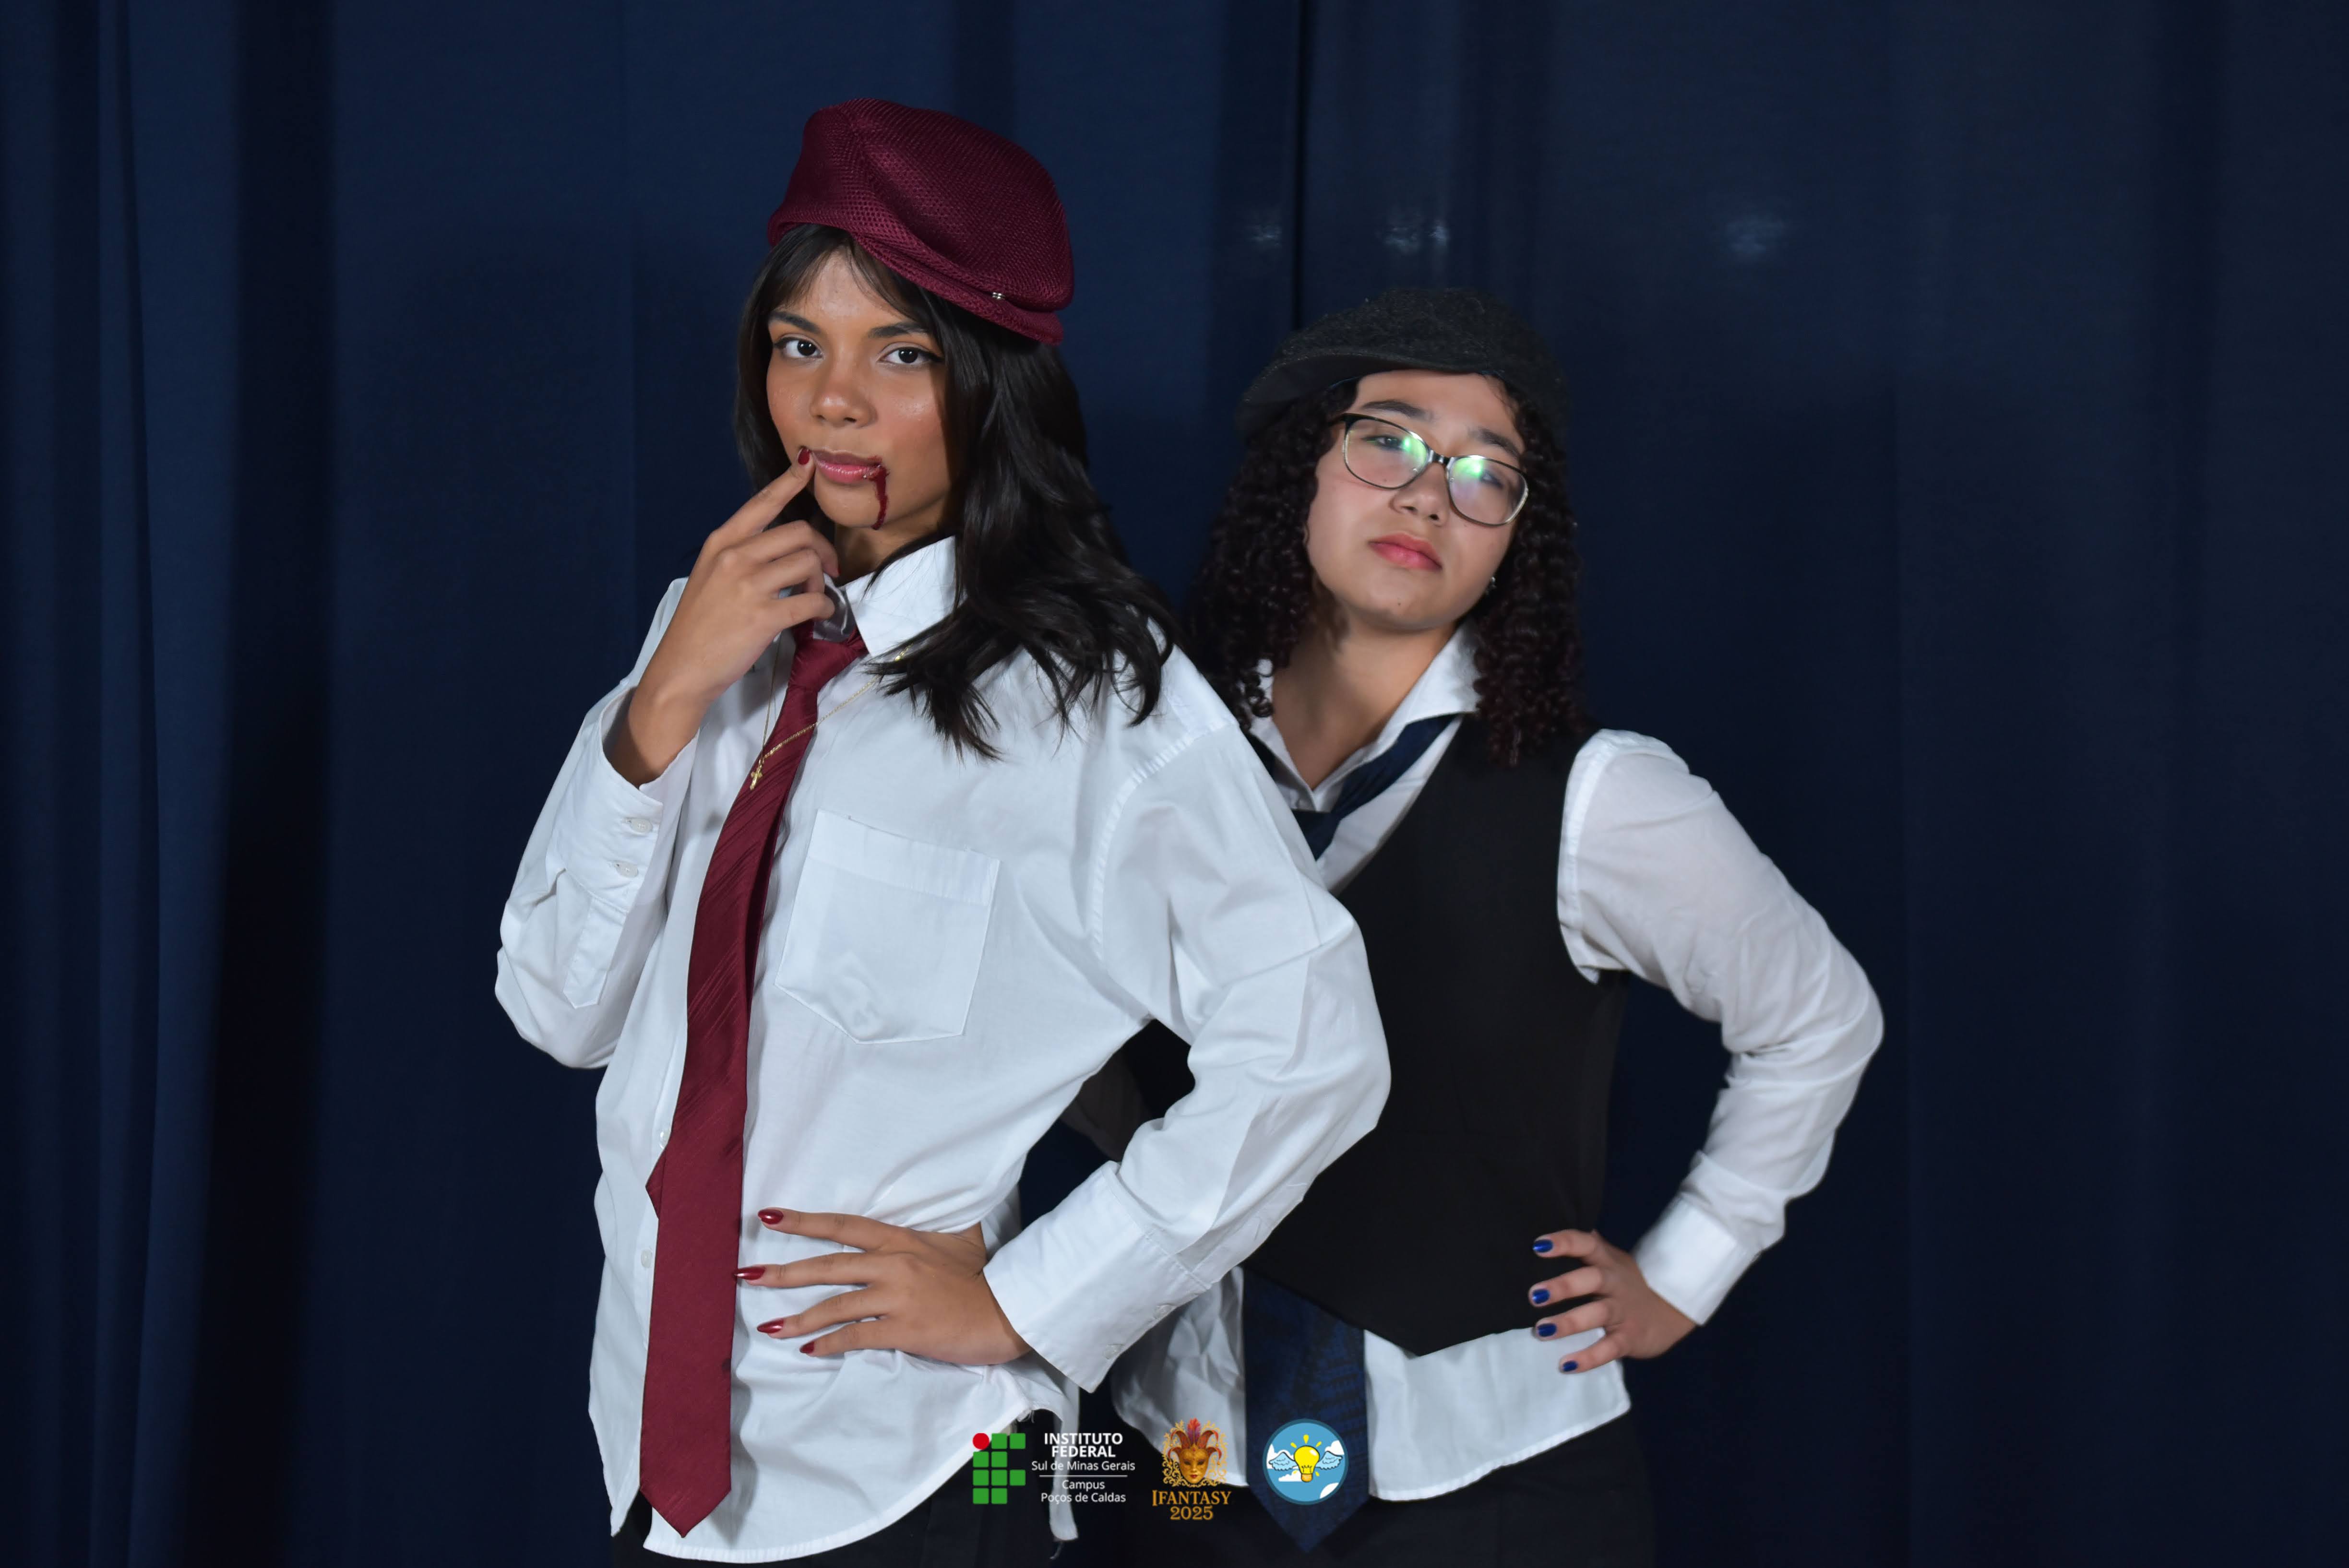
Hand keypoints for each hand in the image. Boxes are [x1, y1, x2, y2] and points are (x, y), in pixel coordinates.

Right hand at [607, 457, 841, 783]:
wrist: (681, 670)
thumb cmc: (699, 627)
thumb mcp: (710, 577)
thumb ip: (740, 557)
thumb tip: (783, 549)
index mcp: (721, 543)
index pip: (761, 504)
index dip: (788, 483)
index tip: (808, 466)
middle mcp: (734, 557)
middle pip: (798, 533)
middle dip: (822, 550)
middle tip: (827, 571)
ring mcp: (747, 586)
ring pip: (808, 563)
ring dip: (822, 582)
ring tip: (813, 598)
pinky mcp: (762, 617)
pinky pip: (811, 602)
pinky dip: (824, 608)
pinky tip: (818, 616)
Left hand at [737, 1208, 1032, 1364]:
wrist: (1006, 1311)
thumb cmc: (982, 1277)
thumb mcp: (960, 1240)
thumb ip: (935, 1228)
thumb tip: (937, 1207)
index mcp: (901, 1240)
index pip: (844, 1226)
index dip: (805, 1221)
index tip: (768, 1216)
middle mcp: (893, 1263)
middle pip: (828, 1264)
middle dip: (784, 1270)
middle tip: (746, 1274)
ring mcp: (897, 1297)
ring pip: (836, 1304)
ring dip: (798, 1316)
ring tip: (768, 1324)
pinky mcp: (903, 1329)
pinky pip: (857, 1336)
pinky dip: (830, 1343)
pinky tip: (809, 1350)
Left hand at [1527, 1227, 1695, 1373]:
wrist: (1673, 1308)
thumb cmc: (1626, 1282)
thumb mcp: (1610, 1260)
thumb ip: (1585, 1246)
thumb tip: (1548, 1227)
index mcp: (1606, 1261)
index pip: (1586, 1244)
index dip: (1564, 1242)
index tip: (1538, 1245)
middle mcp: (1614, 1283)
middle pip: (1590, 1279)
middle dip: (1563, 1286)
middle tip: (1533, 1295)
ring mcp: (1623, 1311)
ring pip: (1597, 1314)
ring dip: (1569, 1322)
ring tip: (1541, 1330)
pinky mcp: (1629, 1338)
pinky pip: (1609, 1349)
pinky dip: (1588, 1358)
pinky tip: (1565, 1364)